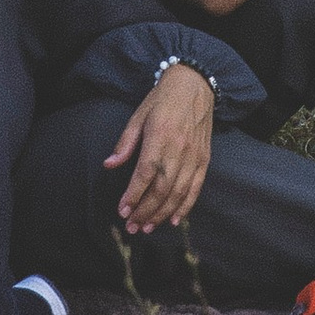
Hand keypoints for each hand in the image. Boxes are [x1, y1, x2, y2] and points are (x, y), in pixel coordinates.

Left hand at [104, 62, 215, 235]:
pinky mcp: (205, 160)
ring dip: (161, 214)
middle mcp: (179, 149)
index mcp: (160, 136)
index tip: (123, 211)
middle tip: (132, 226)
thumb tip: (109, 165)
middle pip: (162, 189)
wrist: (195, 86)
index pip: (146, 173)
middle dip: (145, 211)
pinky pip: (195, 188)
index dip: (133, 195)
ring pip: (178, 193)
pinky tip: (173, 220)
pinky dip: (185, 207)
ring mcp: (194, 156)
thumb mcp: (138, 115)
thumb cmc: (162, 100)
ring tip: (147, 228)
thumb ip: (125, 143)